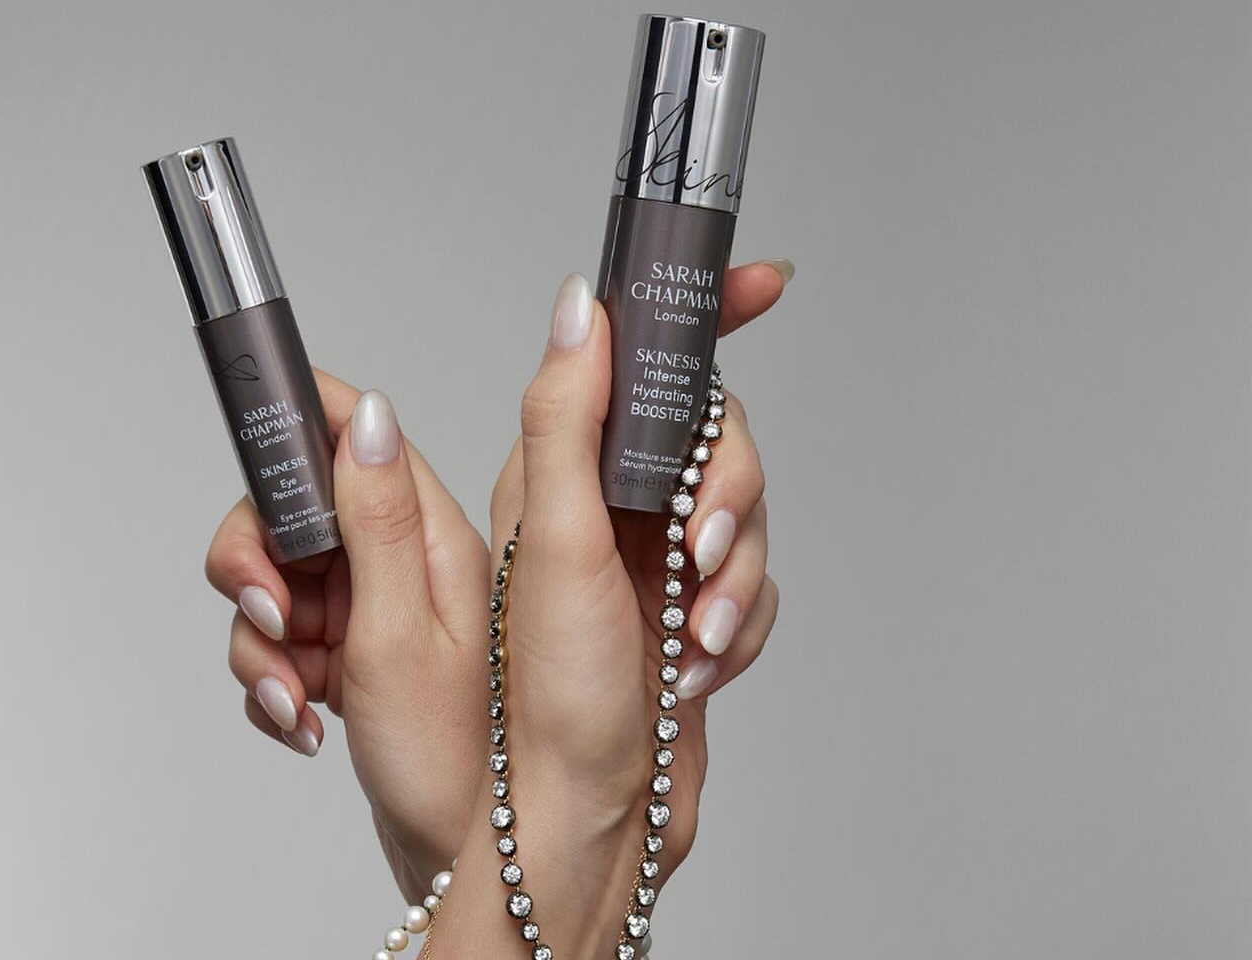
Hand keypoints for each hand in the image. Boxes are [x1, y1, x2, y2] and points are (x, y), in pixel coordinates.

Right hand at [203, 370, 489, 899]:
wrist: (468, 854)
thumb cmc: (458, 758)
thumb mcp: (403, 632)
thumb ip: (379, 520)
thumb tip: (366, 415)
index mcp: (430, 535)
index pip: (355, 437)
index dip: (296, 432)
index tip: (255, 452)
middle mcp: (404, 562)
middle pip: (294, 514)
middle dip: (257, 569)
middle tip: (272, 618)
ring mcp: (377, 609)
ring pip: (277, 584)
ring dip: (264, 644)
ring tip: (298, 698)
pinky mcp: (355, 652)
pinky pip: (285, 641)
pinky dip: (277, 679)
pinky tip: (306, 721)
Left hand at [433, 263, 788, 956]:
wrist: (582, 817)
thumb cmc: (542, 700)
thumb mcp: (548, 543)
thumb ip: (563, 418)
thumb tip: (578, 307)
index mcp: (558, 469)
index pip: (632, 358)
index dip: (698, 311)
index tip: (761, 281)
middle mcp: (606, 502)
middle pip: (711, 434)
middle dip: (728, 492)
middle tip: (701, 545)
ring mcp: (651, 556)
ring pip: (744, 513)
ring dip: (734, 577)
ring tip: (693, 635)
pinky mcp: (687, 605)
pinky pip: (750, 584)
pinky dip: (736, 626)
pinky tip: (696, 669)